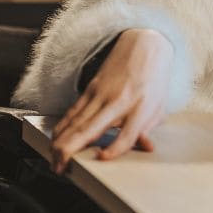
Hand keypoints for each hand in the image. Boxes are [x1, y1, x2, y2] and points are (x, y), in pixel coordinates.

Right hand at [50, 29, 171, 172]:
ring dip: (60, 143)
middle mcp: (118, 101)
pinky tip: (55, 140)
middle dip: (70, 151)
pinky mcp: (90, 89)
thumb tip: (144, 148)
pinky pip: (72, 112)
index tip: (102, 159)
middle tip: (61, 168)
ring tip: (54, 161)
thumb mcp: (159, 106)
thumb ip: (147, 129)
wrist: (144, 45)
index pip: (127, 134)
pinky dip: (61, 128)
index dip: (114, 149)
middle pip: (89, 129)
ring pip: (75, 122)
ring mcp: (101, 94)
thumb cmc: (154, 78)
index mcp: (141, 107)